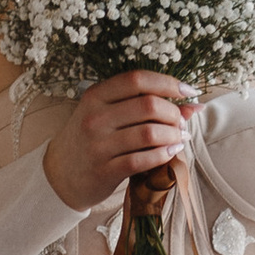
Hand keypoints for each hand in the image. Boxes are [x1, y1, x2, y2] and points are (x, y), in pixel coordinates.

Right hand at [45, 69, 195, 212]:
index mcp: (96, 96)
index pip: (137, 79)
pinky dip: (163, 155)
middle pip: (148, 105)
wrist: (60, 174)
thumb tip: (194, 105)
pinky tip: (171, 152)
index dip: (168, 82)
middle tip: (181, 122)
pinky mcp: (104, 170)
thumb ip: (144, 105)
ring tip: (179, 138)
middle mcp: (95, 117)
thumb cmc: (90, 139)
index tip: (188, 90)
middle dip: (174, 113)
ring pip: (149, 133)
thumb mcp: (108, 115)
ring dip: (173, 135)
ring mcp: (98, 145)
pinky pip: (142, 160)